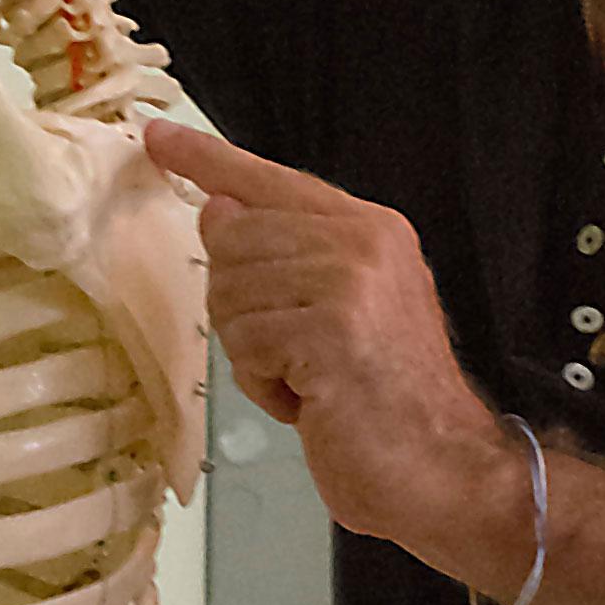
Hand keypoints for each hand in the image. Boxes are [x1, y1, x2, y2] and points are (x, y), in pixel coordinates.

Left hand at [142, 119, 506, 554]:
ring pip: (230, 290)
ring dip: (252, 351)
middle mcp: (364, 240)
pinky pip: (245, 342)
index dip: (210, 158)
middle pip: (233, 237)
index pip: (272, 179)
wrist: (444, 467)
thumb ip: (285, 256)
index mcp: (371, 228)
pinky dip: (263, 384)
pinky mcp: (331, 330)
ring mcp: (350, 281)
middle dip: (239, 305)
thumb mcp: (337, 312)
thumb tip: (216, 210)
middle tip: (291, 354)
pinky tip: (309, 402)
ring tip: (307, 379)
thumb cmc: (386, 401)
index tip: (159, 137)